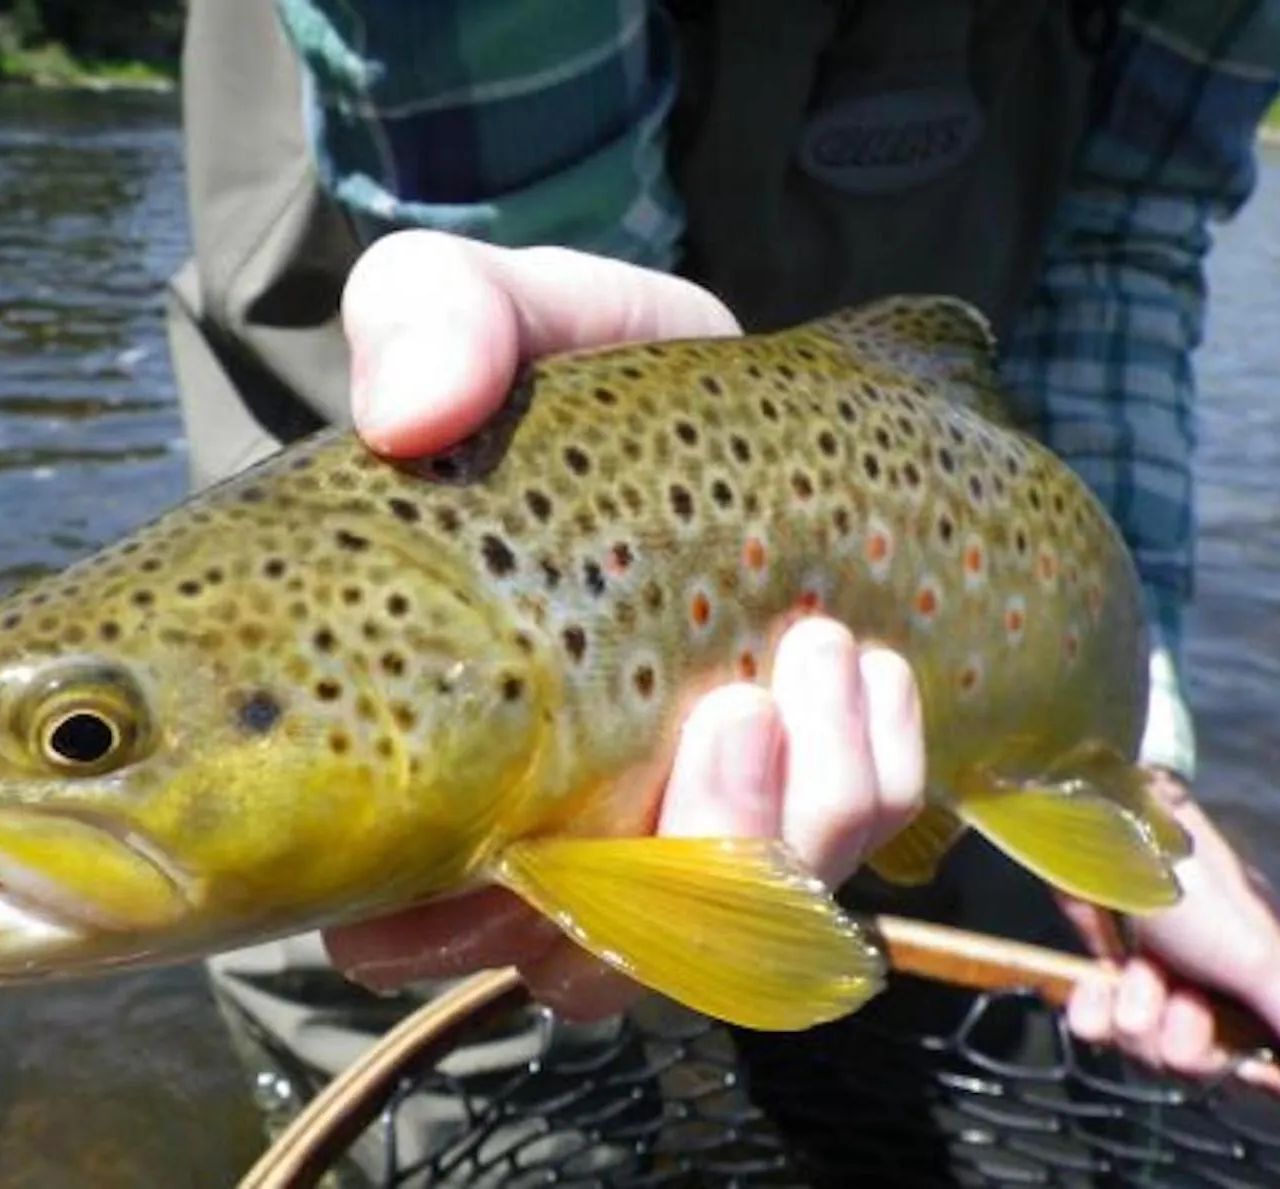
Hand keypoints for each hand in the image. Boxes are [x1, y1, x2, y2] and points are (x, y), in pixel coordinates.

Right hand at [323, 230, 927, 1019]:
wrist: (705, 388)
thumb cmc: (560, 375)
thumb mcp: (482, 307)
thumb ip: (431, 320)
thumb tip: (415, 409)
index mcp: (418, 752)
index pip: (398, 927)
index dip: (446, 925)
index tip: (526, 827)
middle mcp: (534, 830)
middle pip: (591, 967)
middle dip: (688, 865)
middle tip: (741, 706)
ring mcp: (662, 829)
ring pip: (728, 939)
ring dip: (797, 824)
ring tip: (826, 654)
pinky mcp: (776, 809)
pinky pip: (839, 873)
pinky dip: (874, 793)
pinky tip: (882, 676)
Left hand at [1061, 770, 1279, 1097]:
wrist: (1105, 834)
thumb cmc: (1194, 892)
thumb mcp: (1265, 961)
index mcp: (1269, 992)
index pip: (1274, 1072)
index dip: (1256, 1077)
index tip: (1245, 1066)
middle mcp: (1216, 993)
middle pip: (1202, 1069)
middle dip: (1184, 1042)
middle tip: (1181, 997)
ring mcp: (1159, 984)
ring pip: (1144, 1050)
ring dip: (1136, 1013)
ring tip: (1139, 969)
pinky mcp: (1106, 974)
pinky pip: (1094, 1027)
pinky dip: (1091, 1006)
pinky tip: (1096, 979)